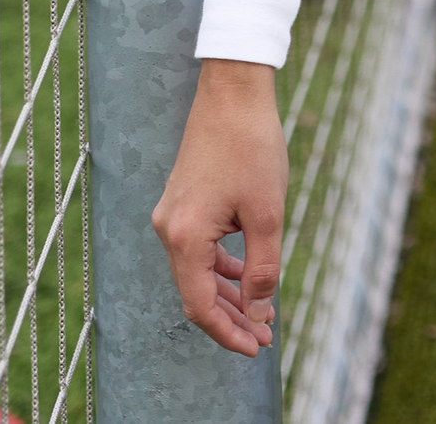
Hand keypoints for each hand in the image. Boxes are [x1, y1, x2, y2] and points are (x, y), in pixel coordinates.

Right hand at [152, 59, 286, 355]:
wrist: (234, 89)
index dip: (228, 332)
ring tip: (261, 312)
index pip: (200, 306)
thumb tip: (258, 311)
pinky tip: (245, 274)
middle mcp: (168, 229)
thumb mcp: (267, 212)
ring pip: (198, 270)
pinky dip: (221, 264)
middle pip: (197, 292)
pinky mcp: (182, 199)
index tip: (256, 347)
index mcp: (184, 237)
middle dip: (232, 317)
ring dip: (228, 292)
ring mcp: (172, 213)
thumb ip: (263, 267)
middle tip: (265, 335)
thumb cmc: (252, 145)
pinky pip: (199, 246)